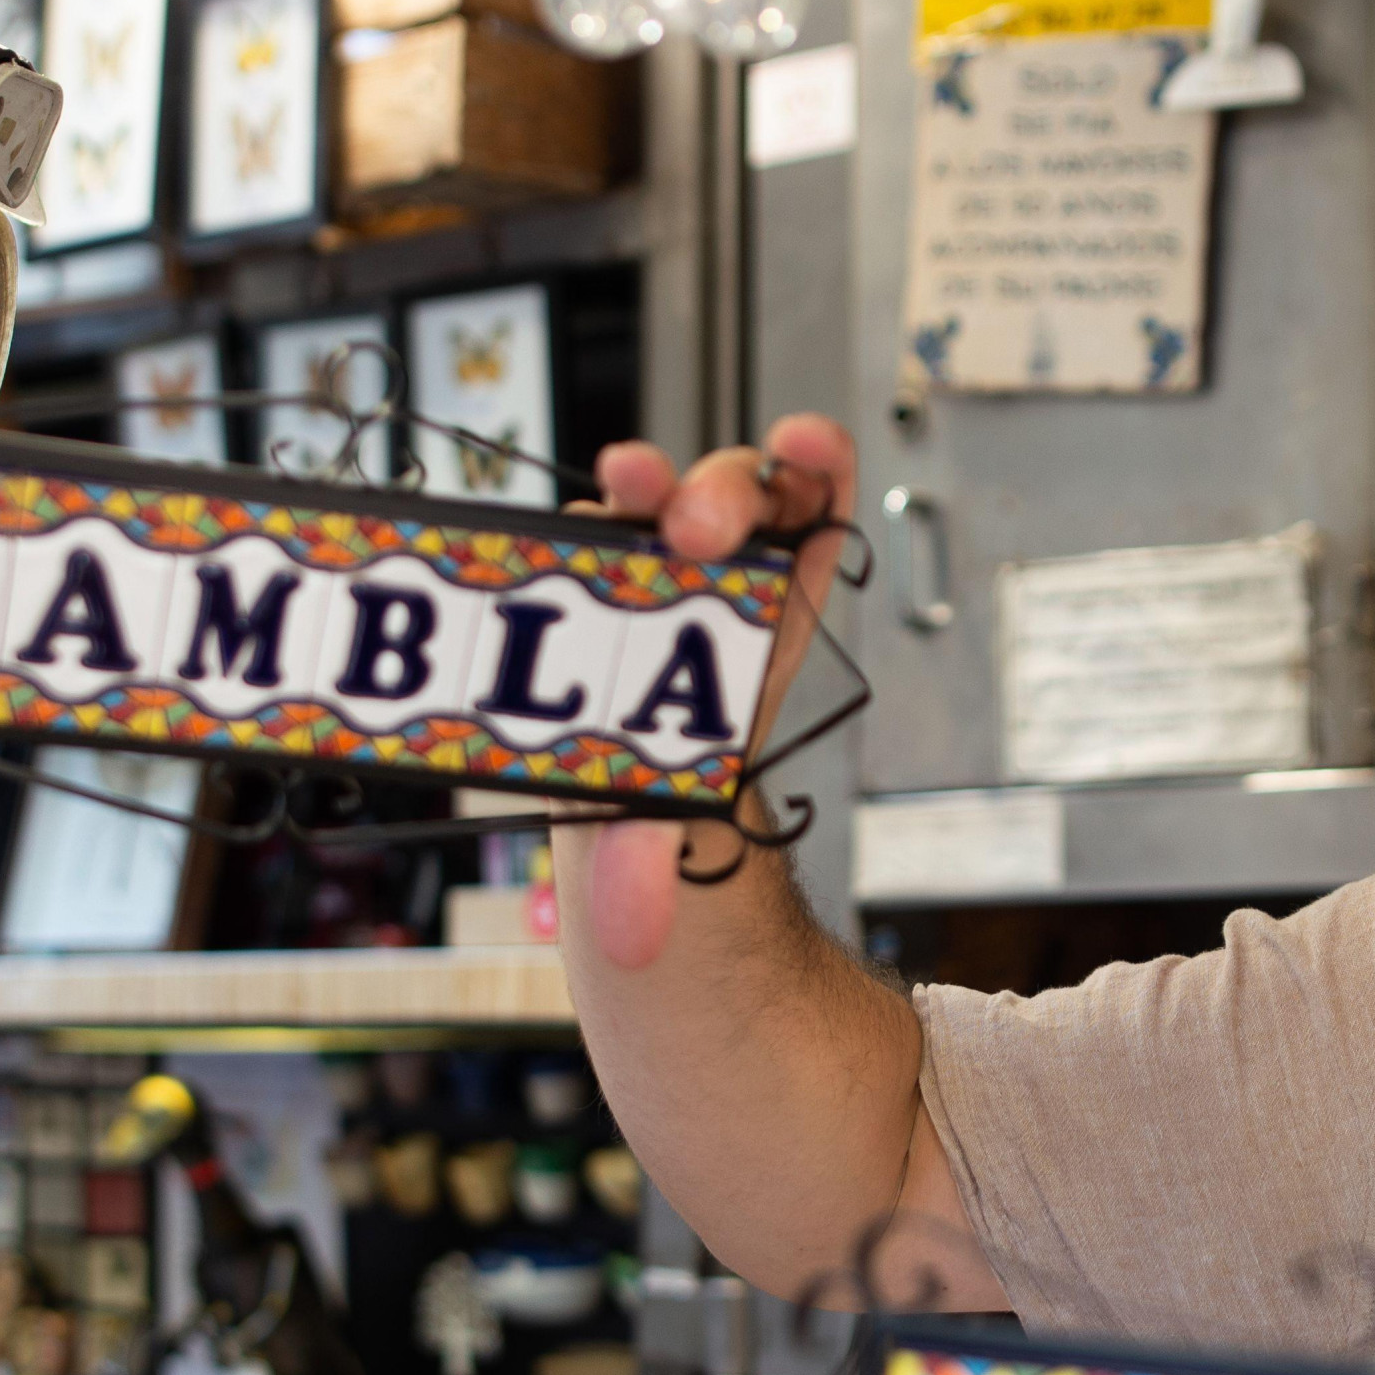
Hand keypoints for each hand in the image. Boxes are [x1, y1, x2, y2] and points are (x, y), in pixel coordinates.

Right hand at [571, 413, 857, 967]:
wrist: (622, 835)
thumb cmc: (672, 821)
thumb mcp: (671, 852)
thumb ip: (646, 876)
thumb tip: (629, 928)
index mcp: (770, 633)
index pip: (818, 523)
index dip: (821, 469)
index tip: (802, 446)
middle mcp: (714, 597)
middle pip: (737, 505)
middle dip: (720, 494)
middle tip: (689, 530)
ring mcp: (646, 587)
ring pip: (657, 506)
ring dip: (644, 485)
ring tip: (625, 486)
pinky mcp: (585, 596)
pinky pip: (586, 540)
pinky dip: (573, 526)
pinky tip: (553, 530)